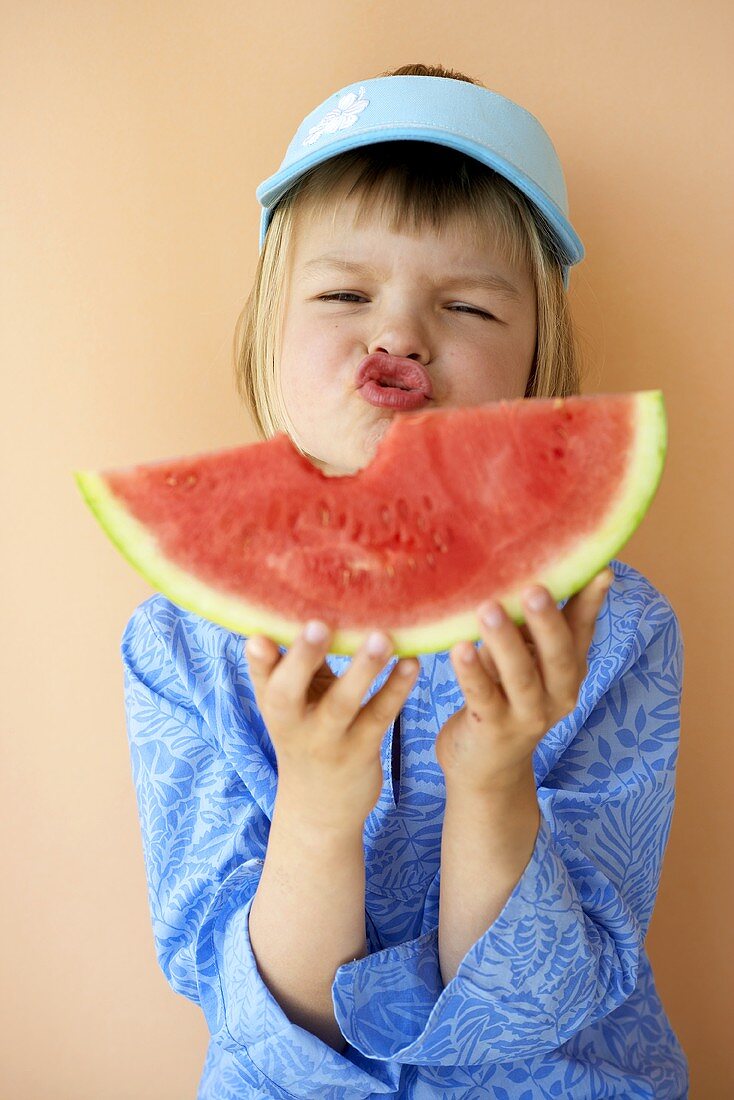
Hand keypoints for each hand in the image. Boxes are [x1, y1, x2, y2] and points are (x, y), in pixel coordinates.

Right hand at [246, 623, 418, 830]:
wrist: (318, 809)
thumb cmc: (306, 734)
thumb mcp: (292, 703)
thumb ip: (294, 662)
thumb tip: (303, 605)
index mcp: (272, 702)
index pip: (260, 675)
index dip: (258, 657)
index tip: (259, 636)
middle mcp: (293, 721)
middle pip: (290, 690)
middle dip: (303, 658)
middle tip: (318, 625)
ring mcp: (327, 739)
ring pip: (342, 703)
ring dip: (362, 669)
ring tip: (382, 638)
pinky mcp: (361, 750)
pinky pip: (380, 716)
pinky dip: (396, 688)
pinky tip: (412, 663)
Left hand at [435, 569, 613, 792]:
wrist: (486, 768)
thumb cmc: (504, 697)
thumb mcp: (523, 662)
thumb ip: (528, 627)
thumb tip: (524, 571)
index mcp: (568, 671)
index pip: (582, 632)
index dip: (591, 602)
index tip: (601, 569)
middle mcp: (557, 695)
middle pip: (558, 655)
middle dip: (547, 620)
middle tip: (534, 587)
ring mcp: (527, 716)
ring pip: (520, 677)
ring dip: (505, 642)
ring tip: (489, 609)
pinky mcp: (493, 730)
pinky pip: (483, 697)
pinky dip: (471, 673)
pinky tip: (458, 648)